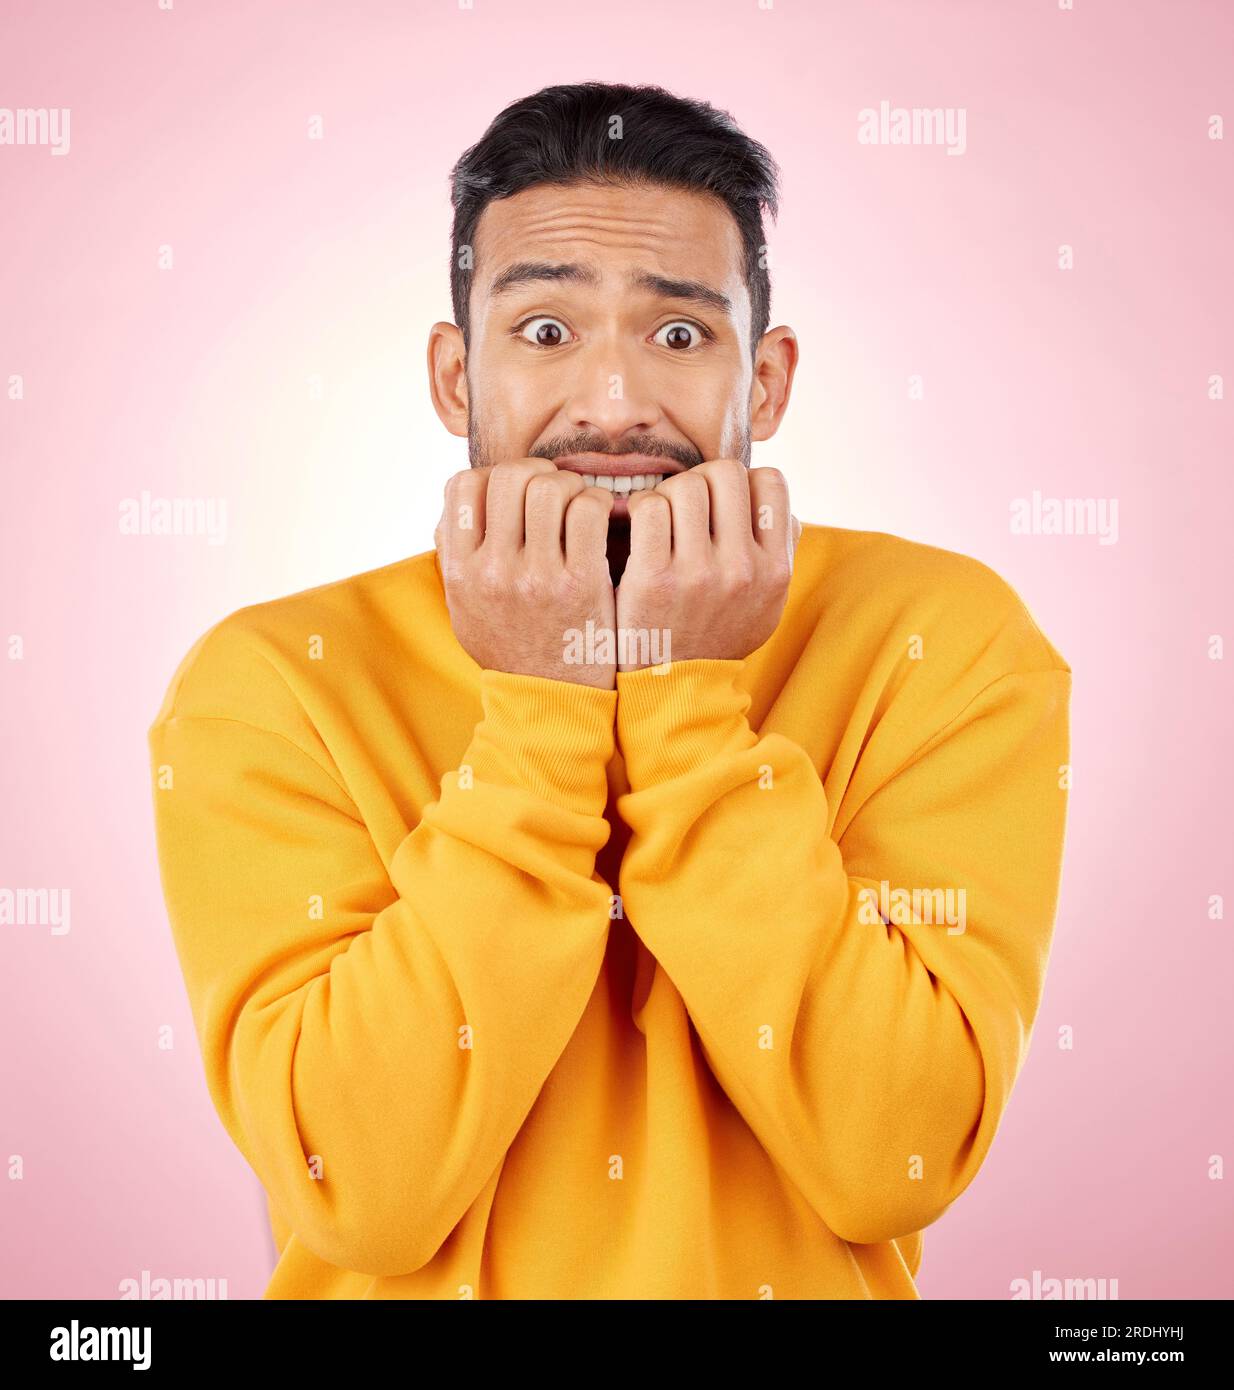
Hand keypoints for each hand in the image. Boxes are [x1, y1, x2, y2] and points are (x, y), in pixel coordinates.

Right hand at [435, 460, 616, 687]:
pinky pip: (589, 510)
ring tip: (579, 505)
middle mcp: (493, 571)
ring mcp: (537, 577)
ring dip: (571, 486)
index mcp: (461, 572)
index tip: (515, 493)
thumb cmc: (510, 648)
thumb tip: (453, 510)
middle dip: (536, 472)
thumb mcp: (464, 609)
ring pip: (550, 486)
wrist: (551, 701)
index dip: (492, 476)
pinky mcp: (581, 583)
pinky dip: (599, 502)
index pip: (463, 486)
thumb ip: (456, 560)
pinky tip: (601, 519)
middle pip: (509, 476)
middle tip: (554, 489)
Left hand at [615, 459, 799, 671]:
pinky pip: (648, 507)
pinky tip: (638, 526)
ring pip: (685, 485)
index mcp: (775, 570)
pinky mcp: (652, 578)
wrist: (676, 687)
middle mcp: (742, 569)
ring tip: (662, 517)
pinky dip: (640, 507)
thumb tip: (785, 510)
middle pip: (725, 473)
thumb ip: (781, 555)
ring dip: (669, 493)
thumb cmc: (720, 634)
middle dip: (703, 480)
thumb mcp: (768, 603)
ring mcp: (697, 573)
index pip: (771, 482)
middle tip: (687, 504)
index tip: (724, 502)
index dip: (745, 481)